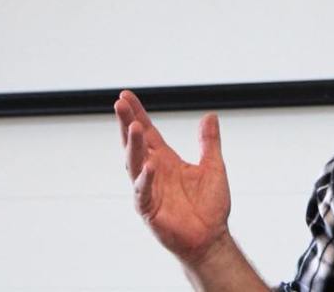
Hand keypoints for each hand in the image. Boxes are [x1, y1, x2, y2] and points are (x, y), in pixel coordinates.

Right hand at [114, 90, 230, 265]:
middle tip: (120, 103)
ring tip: (132, 126)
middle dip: (127, 123)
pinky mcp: (150, 210)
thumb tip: (210, 115)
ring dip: (133, 146)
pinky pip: (143, 192)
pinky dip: (146, 179)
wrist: (212, 237)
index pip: (148, 133)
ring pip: (135, 164)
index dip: (138, 114)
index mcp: (167, 160)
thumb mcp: (213, 166)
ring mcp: (149, 190)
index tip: (125, 96)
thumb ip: (209, 141)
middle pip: (136, 144)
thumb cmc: (210, 206)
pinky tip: (150, 165)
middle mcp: (154, 172)